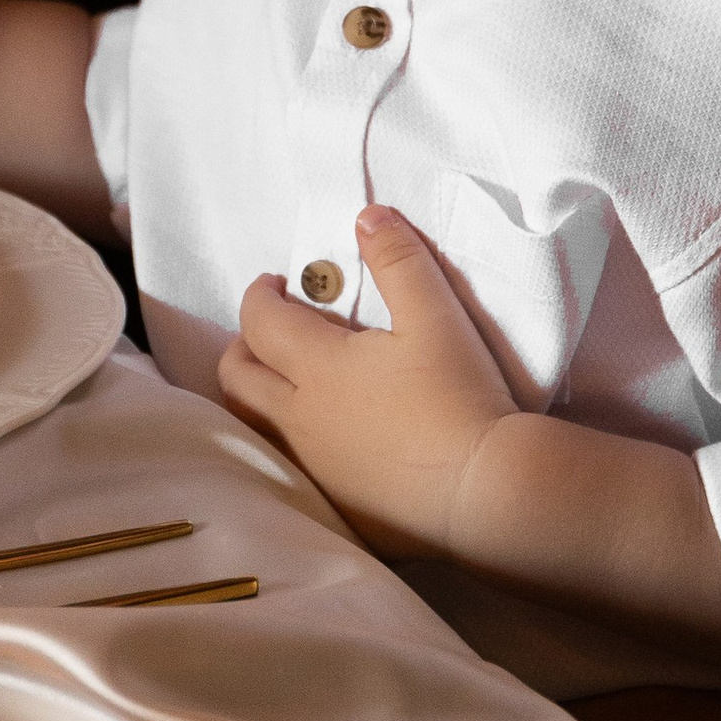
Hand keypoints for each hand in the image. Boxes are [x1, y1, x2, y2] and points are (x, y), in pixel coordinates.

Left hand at [217, 203, 516, 552]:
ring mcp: (311, 466)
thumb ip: (399, 259)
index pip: (259, 321)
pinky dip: (285, 437)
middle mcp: (299, 418)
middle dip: (244, 343)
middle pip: (237, 376)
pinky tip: (322, 433)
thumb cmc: (460, 397)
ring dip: (257, 393)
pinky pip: (286, 465)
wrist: (484, 489)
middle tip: (273, 328)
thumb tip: (367, 216)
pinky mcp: (332, 504)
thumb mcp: (435, 315)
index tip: (276, 283)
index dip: (259, 294)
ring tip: (287, 379)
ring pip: (252, 424)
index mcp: (316, 367)